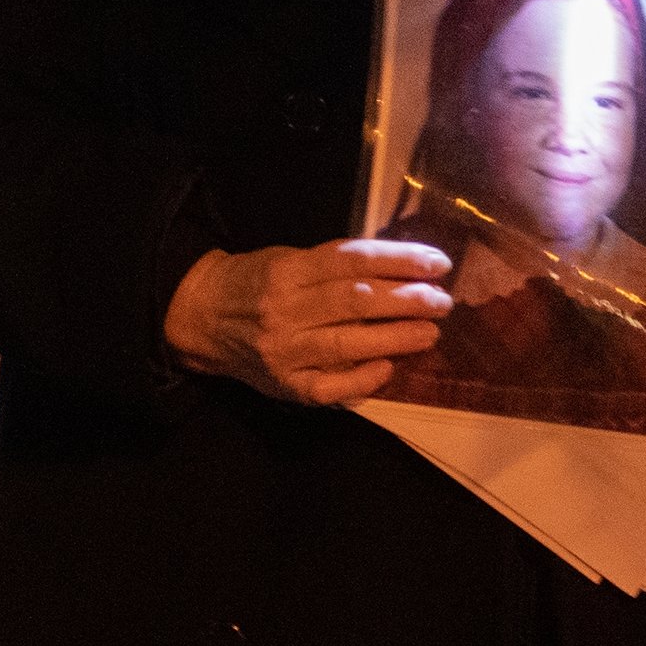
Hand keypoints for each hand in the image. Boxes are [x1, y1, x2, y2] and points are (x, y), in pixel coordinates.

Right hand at [161, 239, 451, 406]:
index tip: (438, 263)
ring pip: (348, 343)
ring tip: (430, 331)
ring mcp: (284, 351)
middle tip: (443, 300)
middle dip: (407, 300)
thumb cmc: (257, 282)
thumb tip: (403, 269)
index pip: (352, 261)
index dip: (400, 260)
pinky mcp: (284, 385)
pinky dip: (364, 378)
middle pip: (355, 302)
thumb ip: (336, 265)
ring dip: (396, 338)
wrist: (202, 318)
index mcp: (288, 270)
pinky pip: (331, 386)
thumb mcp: (289, 258)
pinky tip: (390, 367)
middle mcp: (285, 310)